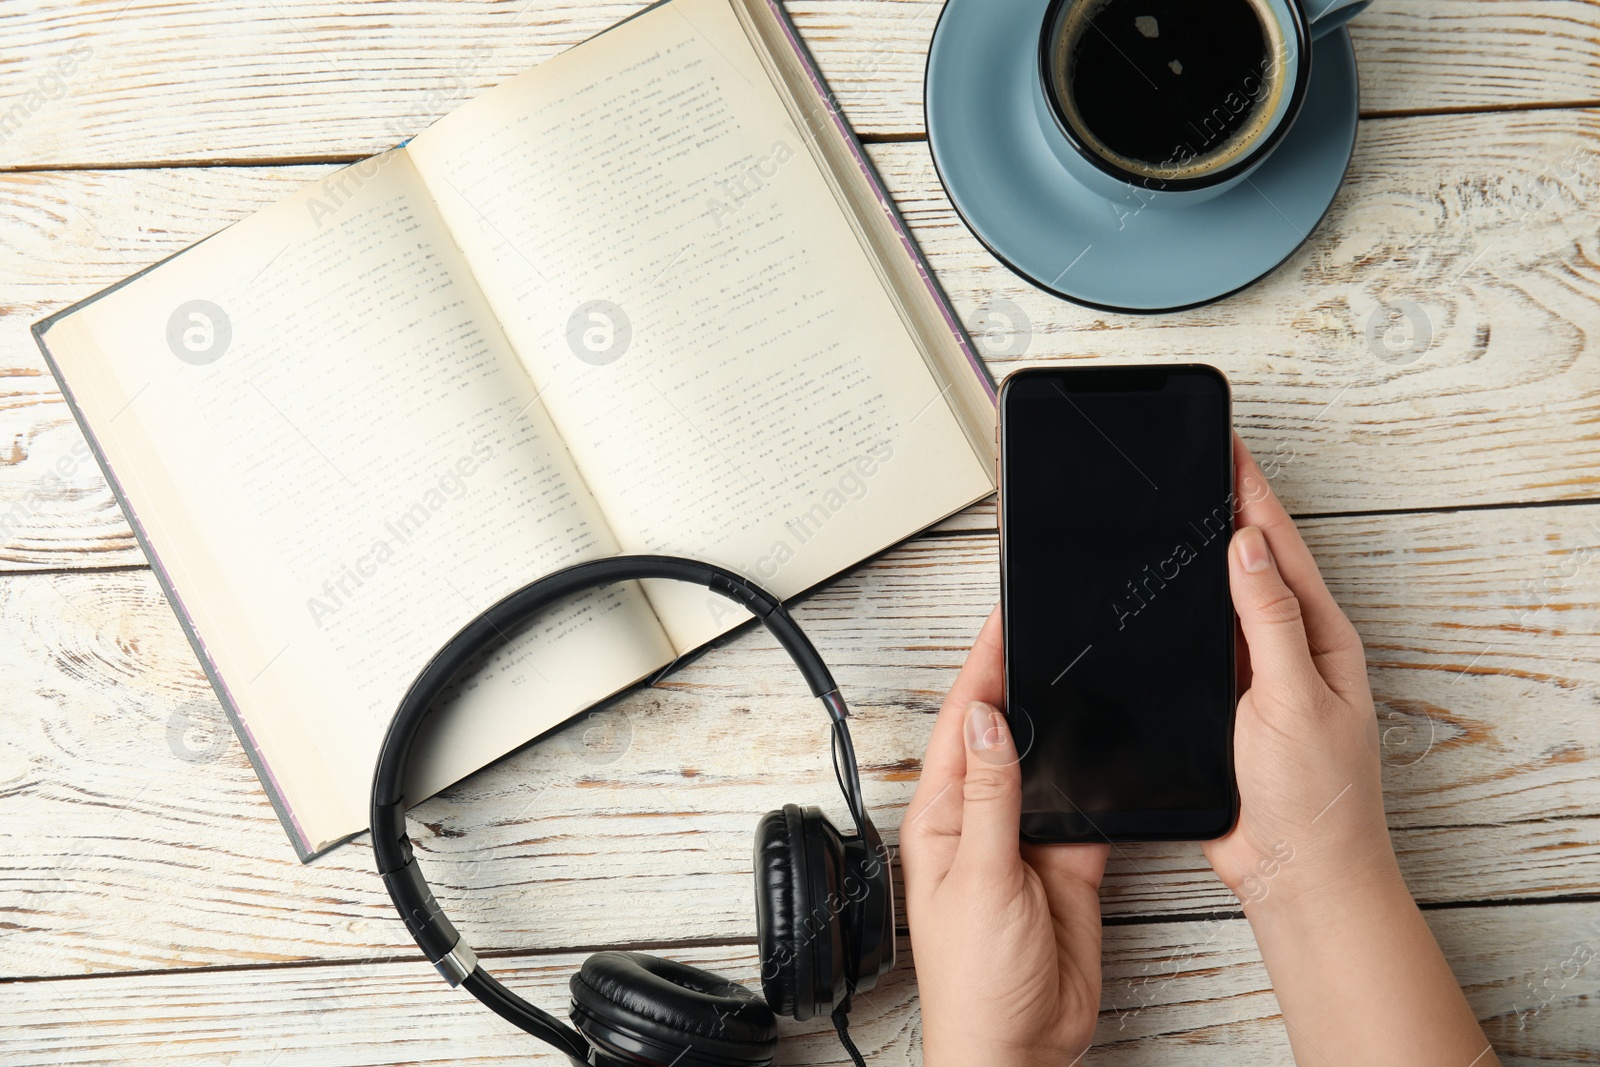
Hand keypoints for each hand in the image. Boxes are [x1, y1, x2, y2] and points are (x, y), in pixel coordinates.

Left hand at [900, 605, 1109, 1066]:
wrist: (1020, 1048)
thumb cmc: (974, 982)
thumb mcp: (980, 878)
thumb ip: (992, 798)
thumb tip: (991, 722)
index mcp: (943, 816)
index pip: (963, 724)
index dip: (983, 668)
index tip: (1003, 620)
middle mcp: (983, 821)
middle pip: (1008, 735)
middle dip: (1025, 683)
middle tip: (1049, 629)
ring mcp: (1027, 841)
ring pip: (1050, 766)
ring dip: (1066, 727)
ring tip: (1084, 670)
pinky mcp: (1069, 864)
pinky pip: (1088, 808)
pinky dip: (1102, 782)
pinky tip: (1114, 750)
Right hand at [1203, 434, 1398, 908]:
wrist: (1293, 872)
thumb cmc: (1315, 796)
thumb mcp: (1295, 696)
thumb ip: (1270, 620)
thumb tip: (1248, 546)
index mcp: (1319, 637)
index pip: (1279, 548)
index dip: (1251, 495)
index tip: (1228, 449)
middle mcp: (1288, 650)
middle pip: (1251, 566)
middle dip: (1225, 512)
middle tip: (1198, 463)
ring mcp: (1255, 678)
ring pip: (1219, 605)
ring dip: (1198, 563)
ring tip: (1175, 512)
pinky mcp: (1221, 707)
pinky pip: (1195, 649)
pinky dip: (1177, 618)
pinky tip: (1157, 602)